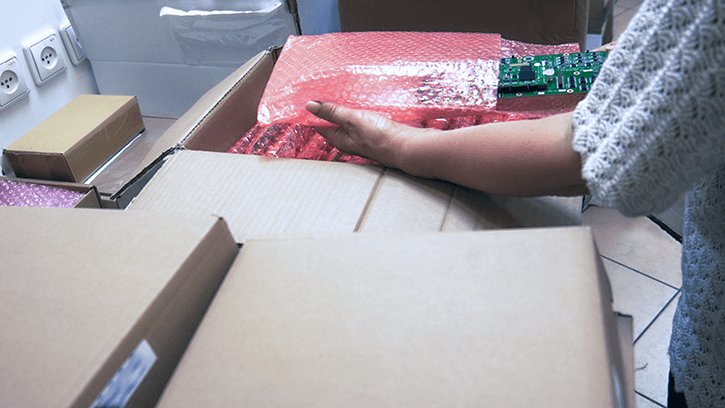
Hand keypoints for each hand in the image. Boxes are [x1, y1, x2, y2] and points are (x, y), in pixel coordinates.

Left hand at [305, 101, 422, 168]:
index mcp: (338, 138)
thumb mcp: (352, 121)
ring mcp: (360, 135)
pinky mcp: (372, 130)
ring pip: (346, 118)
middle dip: (328, 105)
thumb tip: (309, 106)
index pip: (318, 123)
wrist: (406, 146)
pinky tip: (359, 100)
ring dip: (344, 106)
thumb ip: (332, 112)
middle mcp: (347, 138)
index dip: (313, 109)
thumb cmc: (379, 137)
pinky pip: (359, 118)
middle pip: (332, 120)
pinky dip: (357, 108)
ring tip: (340, 90)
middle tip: (324, 87)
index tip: (308, 94)